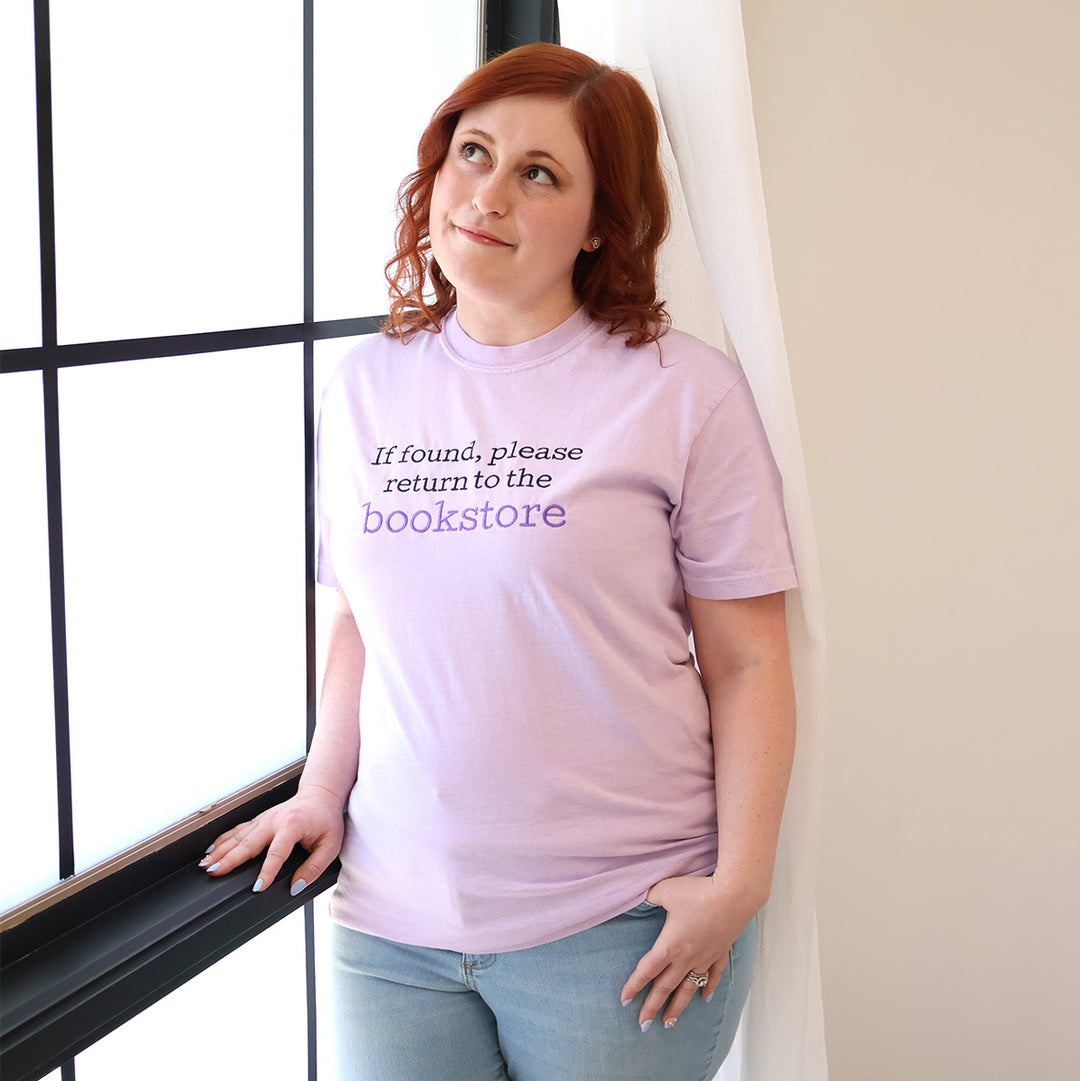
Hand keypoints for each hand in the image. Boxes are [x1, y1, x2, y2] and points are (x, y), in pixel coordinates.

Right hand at [199, 785, 344, 895]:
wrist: (320, 795)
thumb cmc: (326, 819)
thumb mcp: (330, 845)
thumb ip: (314, 867)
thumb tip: (296, 885)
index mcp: (292, 826)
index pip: (277, 853)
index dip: (267, 872)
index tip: (257, 887)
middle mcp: (274, 820)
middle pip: (248, 843)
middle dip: (229, 859)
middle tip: (214, 872)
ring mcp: (264, 818)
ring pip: (238, 836)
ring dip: (220, 850)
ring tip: (206, 864)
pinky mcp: (259, 819)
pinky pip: (237, 830)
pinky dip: (222, 840)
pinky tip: (211, 849)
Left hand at [619, 874, 756, 1031]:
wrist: (734, 895)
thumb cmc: (698, 892)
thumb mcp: (665, 890)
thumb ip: (650, 896)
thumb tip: (643, 897)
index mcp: (670, 945)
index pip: (647, 970)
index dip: (634, 985)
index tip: (624, 1000)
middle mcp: (686, 957)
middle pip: (665, 987)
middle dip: (652, 1007)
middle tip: (642, 1025)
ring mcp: (705, 957)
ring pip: (688, 988)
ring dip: (678, 1007)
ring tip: (669, 1022)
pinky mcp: (720, 952)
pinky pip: (713, 976)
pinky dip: (708, 988)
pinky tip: (705, 998)